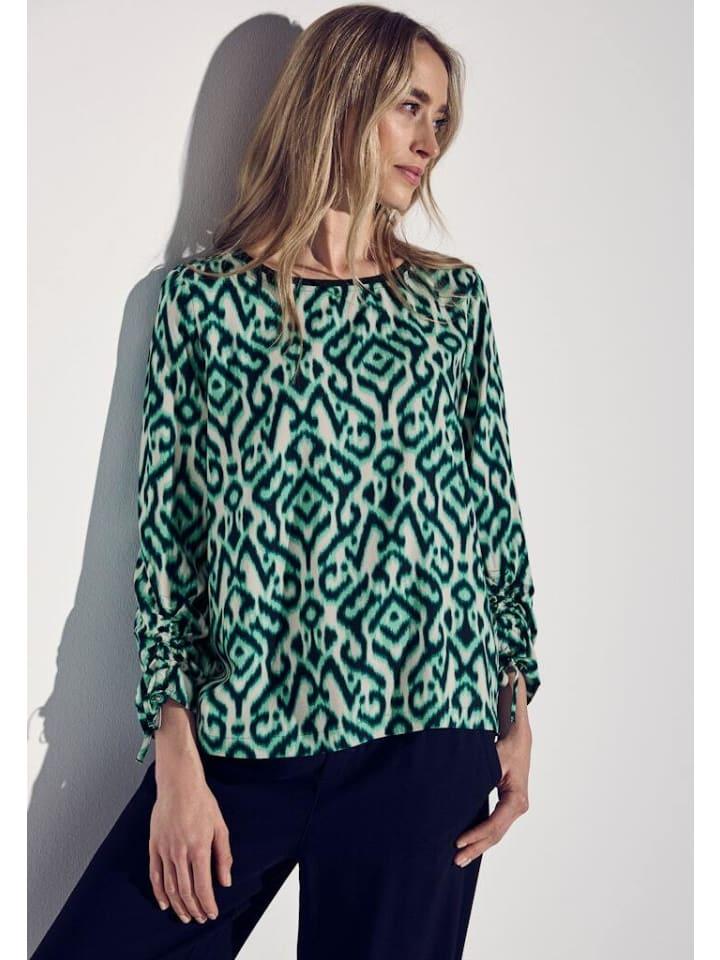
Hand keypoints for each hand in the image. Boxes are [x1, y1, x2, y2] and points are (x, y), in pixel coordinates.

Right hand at [148, 702, 233, 922]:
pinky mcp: (154, 846)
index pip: (202, 885)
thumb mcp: (220, 827)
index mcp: (199, 847)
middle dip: (194, 908)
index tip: (212, 913)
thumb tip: (225, 882)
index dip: (207, 903)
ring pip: (170, 886)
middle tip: (200, 918)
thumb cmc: (202, 802)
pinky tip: (165, 903)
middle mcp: (180, 852)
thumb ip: (223, 856)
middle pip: (186, 890)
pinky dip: (159, 892)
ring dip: (178, 905)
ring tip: (185, 916)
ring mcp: (165, 850)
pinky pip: (155, 875)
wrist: (179, 784)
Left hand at [453, 674, 532, 867]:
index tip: (460, 841)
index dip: (480, 832)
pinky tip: (461, 846)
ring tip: (454, 861)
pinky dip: (477, 837)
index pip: (500, 819)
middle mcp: (516, 800)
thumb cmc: (515, 728)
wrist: (522, 730)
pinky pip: (490, 824)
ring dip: (475, 846)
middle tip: (453, 858)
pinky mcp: (501, 802)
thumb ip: (512, 704)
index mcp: (518, 790)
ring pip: (493, 832)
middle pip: (496, 831)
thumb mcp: (513, 722)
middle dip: (476, 846)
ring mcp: (509, 804)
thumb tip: (512, 673)